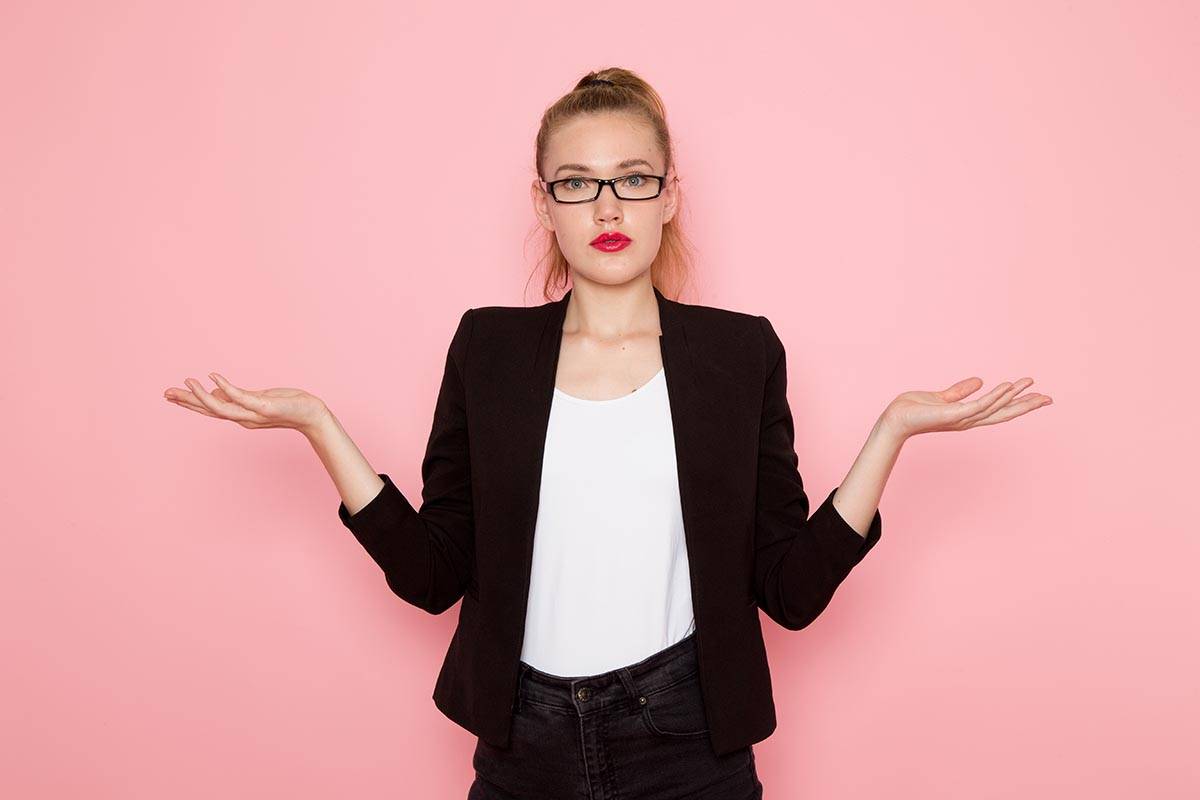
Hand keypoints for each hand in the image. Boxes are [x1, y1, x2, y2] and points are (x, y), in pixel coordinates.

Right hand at [163, 372, 330, 436]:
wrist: (311, 414)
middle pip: (209, 411)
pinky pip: (241, 397)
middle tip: (165, 393)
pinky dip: (225, 387)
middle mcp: (243, 418)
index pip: (209, 409)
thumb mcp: (256, 400)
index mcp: (239, 415)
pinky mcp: (264, 407)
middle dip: (187, 402)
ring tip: (186, 382)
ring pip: (220, 408)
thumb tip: (213, 392)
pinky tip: (213, 376)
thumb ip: (234, 398)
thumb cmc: (285, 405)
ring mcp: (253, 414)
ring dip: (201, 396)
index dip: (188, 402)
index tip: (169, 395)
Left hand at [880, 377, 1051, 440]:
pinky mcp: (951, 414)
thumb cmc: (914, 410)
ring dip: (1013, 395)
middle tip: (1049, 398)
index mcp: (968, 415)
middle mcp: (968, 419)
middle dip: (1026, 406)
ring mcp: (961, 418)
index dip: (1018, 403)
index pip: (999, 410)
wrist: (894, 419)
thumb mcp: (942, 397)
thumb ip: (960, 391)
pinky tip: (1007, 387)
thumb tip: (979, 380)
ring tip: (1030, 384)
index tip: (1039, 396)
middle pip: (1003, 414)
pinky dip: (994, 396)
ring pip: (994, 408)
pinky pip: (978, 405)